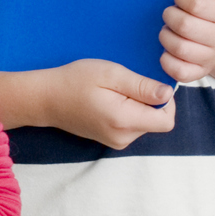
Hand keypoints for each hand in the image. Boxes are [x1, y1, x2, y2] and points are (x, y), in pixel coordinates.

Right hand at [16, 59, 174, 148]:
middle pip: (157, 122)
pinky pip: (132, 126)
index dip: (166, 101)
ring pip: (145, 123)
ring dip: (138, 106)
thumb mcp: (111, 74)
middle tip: (125, 85)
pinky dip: (128, 112)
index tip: (147, 84)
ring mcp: (116, 142)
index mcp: (125, 120)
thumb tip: (168, 94)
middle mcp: (123, 137)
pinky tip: (109, 100)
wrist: (46, 99)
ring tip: (113, 91)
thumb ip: (142, 86)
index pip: (167, 120)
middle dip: (150, 102)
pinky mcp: (111, 140)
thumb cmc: (75, 81)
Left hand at [160, 0, 214, 83]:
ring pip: (180, 48)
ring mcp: (213, 58)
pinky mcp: (201, 73)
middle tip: (169, 14)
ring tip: (168, 30)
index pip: (196, 4)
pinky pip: (179, 71)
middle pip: (185, 26)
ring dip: (166, 36)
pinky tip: (167, 50)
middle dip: (170, 16)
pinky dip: (167, 60)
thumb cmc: (205, 4)